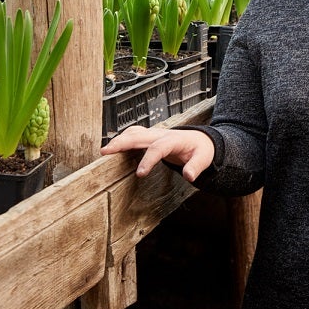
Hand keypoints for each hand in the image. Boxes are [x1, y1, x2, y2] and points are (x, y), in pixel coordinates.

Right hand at [100, 126, 214, 182]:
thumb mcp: (204, 158)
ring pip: (134, 133)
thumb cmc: (201, 149)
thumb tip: (189, 176)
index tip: (140, 174)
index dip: (148, 160)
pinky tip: (113, 148)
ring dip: (119, 140)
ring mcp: (154, 134)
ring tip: (105, 151)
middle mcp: (162, 134)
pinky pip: (134, 135)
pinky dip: (122, 139)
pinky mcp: (150, 137)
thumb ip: (196, 166)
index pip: (158, 148)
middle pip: (139, 135)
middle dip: (122, 143)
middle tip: (106, 153)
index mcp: (174, 139)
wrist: (200, 140)